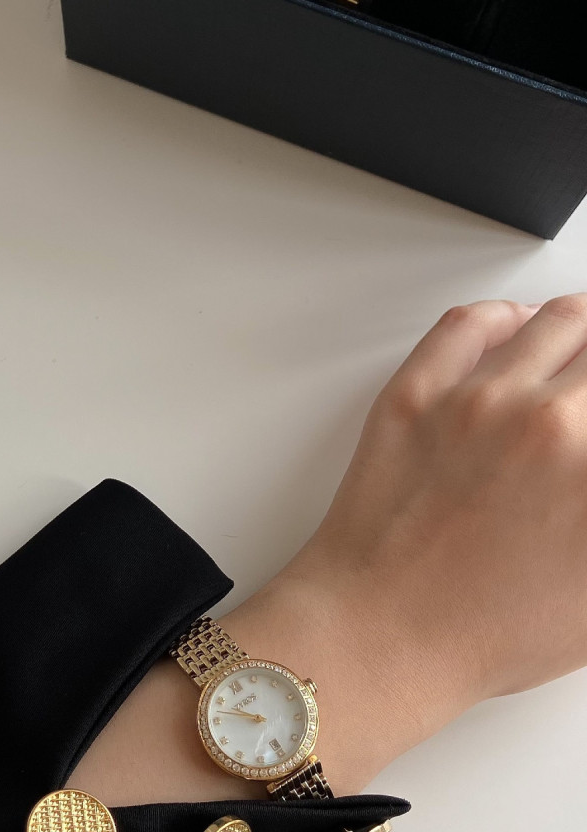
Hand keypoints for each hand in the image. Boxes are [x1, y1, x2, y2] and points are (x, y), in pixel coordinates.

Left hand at [73, 295, 586, 804]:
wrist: (381, 633)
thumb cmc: (483, 632)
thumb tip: (586, 473)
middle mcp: (546, 422)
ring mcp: (474, 400)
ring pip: (551, 323)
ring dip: (579, 324)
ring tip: (581, 336)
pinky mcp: (414, 393)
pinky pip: (468, 325)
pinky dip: (504, 316)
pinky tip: (517, 326)